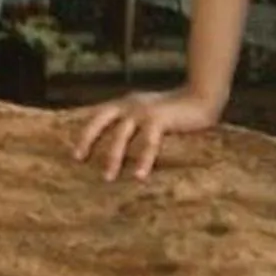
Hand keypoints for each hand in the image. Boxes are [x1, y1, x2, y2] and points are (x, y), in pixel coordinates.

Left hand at [70, 88, 220, 181]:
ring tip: (107, 178)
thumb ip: (134, 124)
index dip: (84, 131)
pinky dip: (144, 160)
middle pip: (101, 121)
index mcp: (125, 103)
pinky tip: (139, 176)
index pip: (98, 116)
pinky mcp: (160, 119)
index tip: (74, 150)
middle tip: (77, 158)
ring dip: (113, 157)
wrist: (202, 97)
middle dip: (87, 139)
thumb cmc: (175, 111)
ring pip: (121, 135)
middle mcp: (130, 104)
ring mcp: (144, 111)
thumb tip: (121, 148)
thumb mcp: (148, 113)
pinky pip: (148, 143)